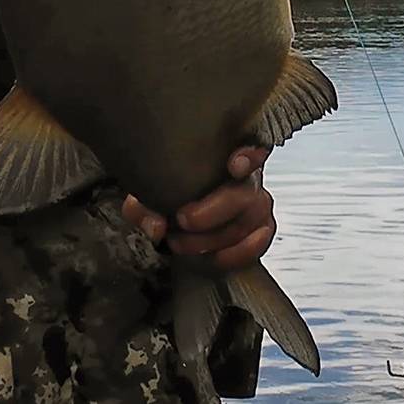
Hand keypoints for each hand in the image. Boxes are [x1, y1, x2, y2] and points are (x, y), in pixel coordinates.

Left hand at [123, 147, 274, 270]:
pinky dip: (237, 253)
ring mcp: (256, 204)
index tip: (234, 166)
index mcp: (222, 155)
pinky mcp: (260, 230)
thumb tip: (156, 226)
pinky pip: (259, 242)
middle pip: (246, 191)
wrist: (177, 223)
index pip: (249, 146)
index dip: (249, 154)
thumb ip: (143, 208)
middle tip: (183, 220)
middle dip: (213, 211)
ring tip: (181, 243)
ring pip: (250, 220)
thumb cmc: (168, 198)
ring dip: (214, 237)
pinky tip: (213, 257)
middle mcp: (246, 177)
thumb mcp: (146, 197)